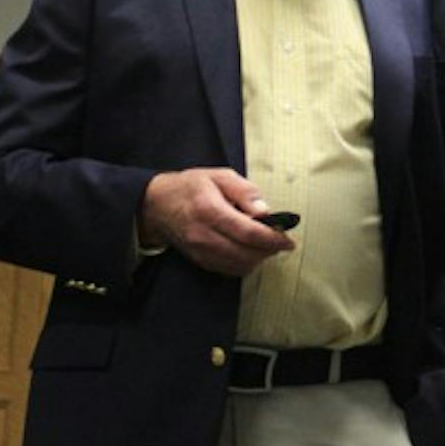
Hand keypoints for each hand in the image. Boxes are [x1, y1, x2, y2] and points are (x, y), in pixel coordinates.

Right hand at [137, 168, 293, 275]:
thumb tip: (265, 211)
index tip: (288, 240)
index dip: (273, 239)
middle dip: (269, 250)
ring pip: (239, 265)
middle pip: (246, 253)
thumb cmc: (190, 187)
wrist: (156, 205)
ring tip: (266, 245)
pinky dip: (245, 263)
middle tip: (280, 241)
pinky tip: (250, 250)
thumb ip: (245, 191)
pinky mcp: (199, 260)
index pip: (248, 232)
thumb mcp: (219, 176)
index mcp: (210, 210)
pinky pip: (228, 269)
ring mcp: (200, 251)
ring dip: (259, 258)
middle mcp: (203, 235)